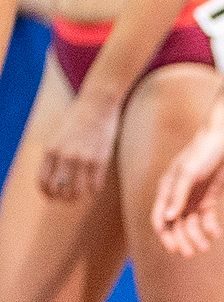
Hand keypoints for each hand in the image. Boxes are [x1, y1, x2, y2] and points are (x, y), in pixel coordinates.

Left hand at [39, 89, 120, 203]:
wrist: (98, 104)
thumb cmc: (77, 117)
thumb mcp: (56, 135)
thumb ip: (53, 154)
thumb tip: (54, 176)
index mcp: (51, 150)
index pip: (43, 181)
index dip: (47, 193)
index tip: (51, 196)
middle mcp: (65, 156)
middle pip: (60, 190)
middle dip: (62, 197)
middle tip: (67, 198)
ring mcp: (84, 158)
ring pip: (77, 191)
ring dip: (78, 196)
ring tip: (80, 194)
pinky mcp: (101, 159)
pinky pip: (95, 185)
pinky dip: (93, 189)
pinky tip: (94, 186)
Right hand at [152, 104, 223, 255]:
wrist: (223, 140)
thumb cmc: (202, 152)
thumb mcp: (189, 172)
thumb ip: (178, 194)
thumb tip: (169, 218)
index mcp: (166, 190)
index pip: (160, 218)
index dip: (164, 235)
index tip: (172, 248)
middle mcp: (177, 197)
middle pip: (175, 225)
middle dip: (181, 240)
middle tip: (191, 253)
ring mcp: (192, 199)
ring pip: (190, 224)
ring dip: (196, 237)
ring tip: (205, 247)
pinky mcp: (207, 199)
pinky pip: (206, 218)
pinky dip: (210, 228)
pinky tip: (216, 234)